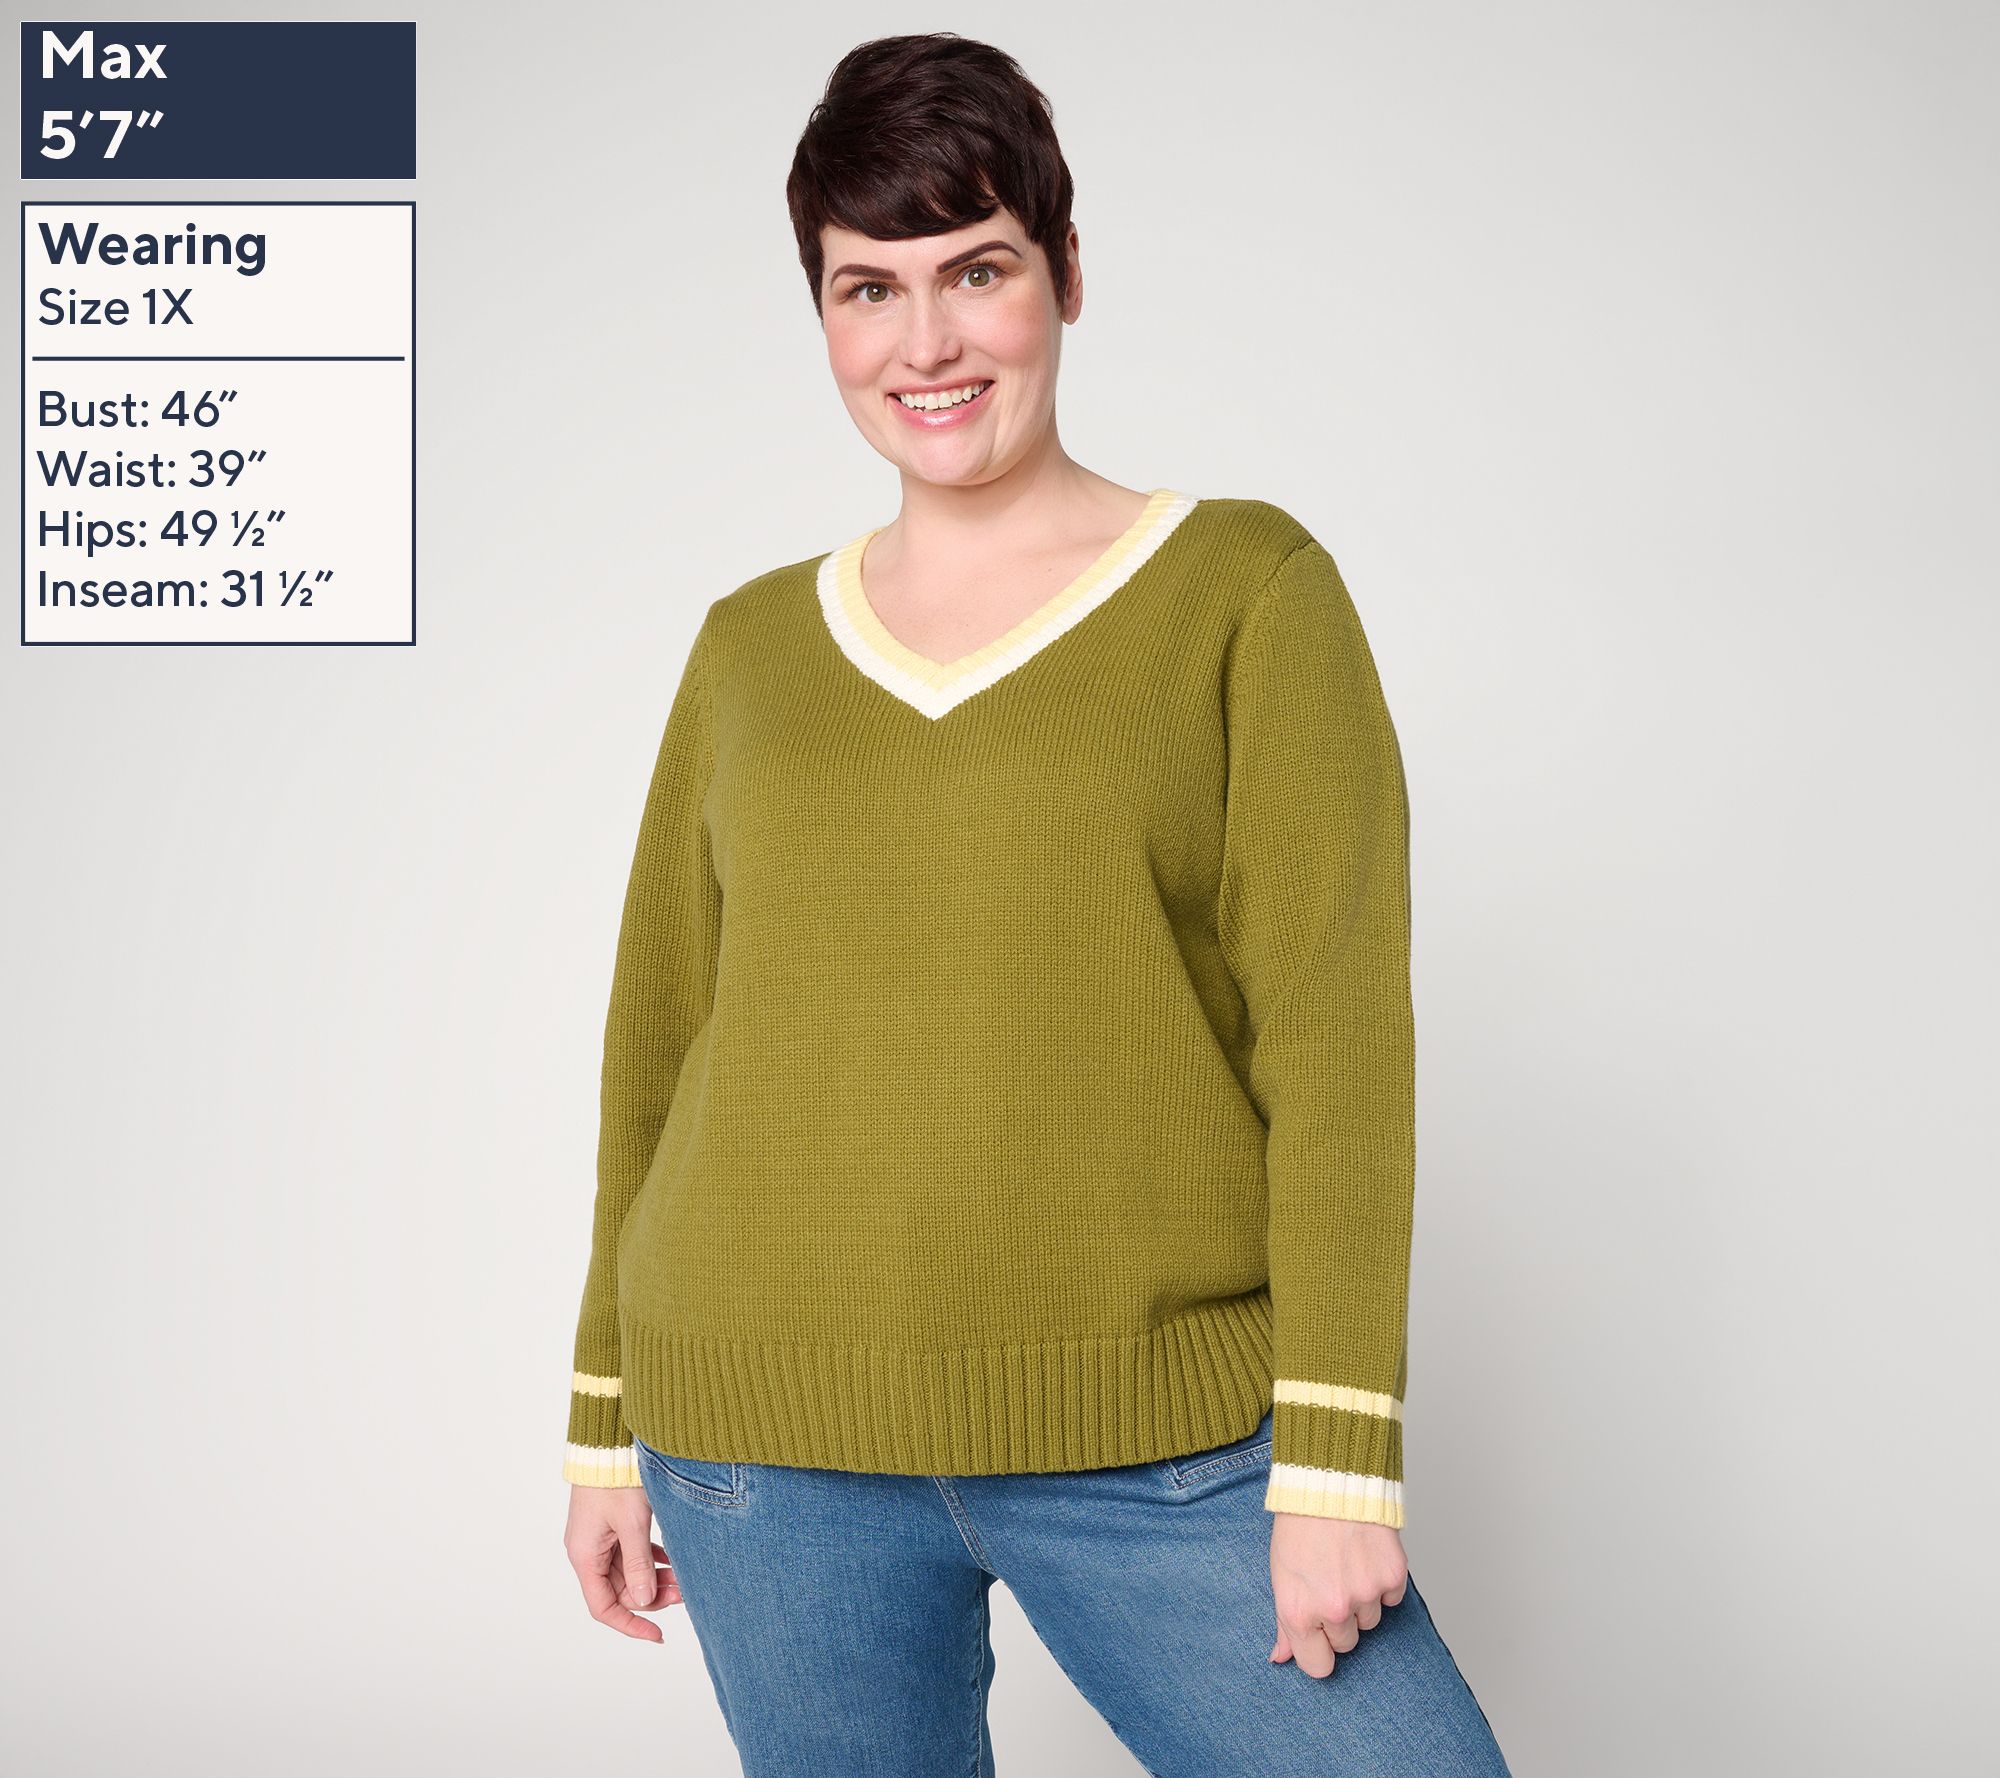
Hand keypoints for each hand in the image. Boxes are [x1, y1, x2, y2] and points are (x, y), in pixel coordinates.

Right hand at [565, 1483, 681, 1640]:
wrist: (607, 1443)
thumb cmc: (614, 1479)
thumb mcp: (631, 1523)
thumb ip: (639, 1563)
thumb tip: (645, 1601)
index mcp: (585, 1556)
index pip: (604, 1607)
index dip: (630, 1624)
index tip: (657, 1635)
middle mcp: (589, 1552)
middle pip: (621, 1591)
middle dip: (652, 1595)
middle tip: (685, 1591)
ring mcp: (600, 1539)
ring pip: (630, 1572)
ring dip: (656, 1576)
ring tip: (685, 1575)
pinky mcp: (612, 1526)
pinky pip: (632, 1553)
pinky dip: (652, 1558)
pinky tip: (672, 1557)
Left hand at [1267, 1513, 1407, 1677]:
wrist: (1329, 1482)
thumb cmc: (1299, 1527)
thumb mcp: (1281, 1574)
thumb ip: (1284, 1622)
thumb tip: (1280, 1658)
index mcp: (1298, 1612)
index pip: (1319, 1667)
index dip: (1320, 1650)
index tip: (1319, 1633)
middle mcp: (1333, 1608)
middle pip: (1347, 1643)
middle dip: (1340, 1619)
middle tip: (1330, 1582)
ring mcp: (1365, 1593)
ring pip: (1370, 1621)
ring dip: (1362, 1599)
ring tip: (1347, 1563)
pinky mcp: (1392, 1577)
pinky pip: (1391, 1598)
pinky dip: (1383, 1581)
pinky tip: (1366, 1556)